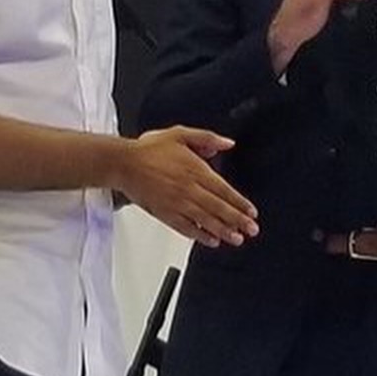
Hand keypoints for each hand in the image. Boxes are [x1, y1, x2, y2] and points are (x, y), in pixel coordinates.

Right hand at [117, 128, 259, 245]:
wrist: (124, 164)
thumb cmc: (149, 150)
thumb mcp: (180, 134)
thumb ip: (206, 138)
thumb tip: (227, 143)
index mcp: (196, 170)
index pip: (224, 190)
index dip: (240, 203)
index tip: (252, 212)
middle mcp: (189, 189)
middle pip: (219, 208)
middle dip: (238, 221)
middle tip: (251, 230)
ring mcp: (178, 204)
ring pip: (206, 221)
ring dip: (224, 231)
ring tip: (236, 239)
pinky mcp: (166, 214)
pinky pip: (187, 228)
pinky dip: (200, 236)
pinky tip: (211, 241)